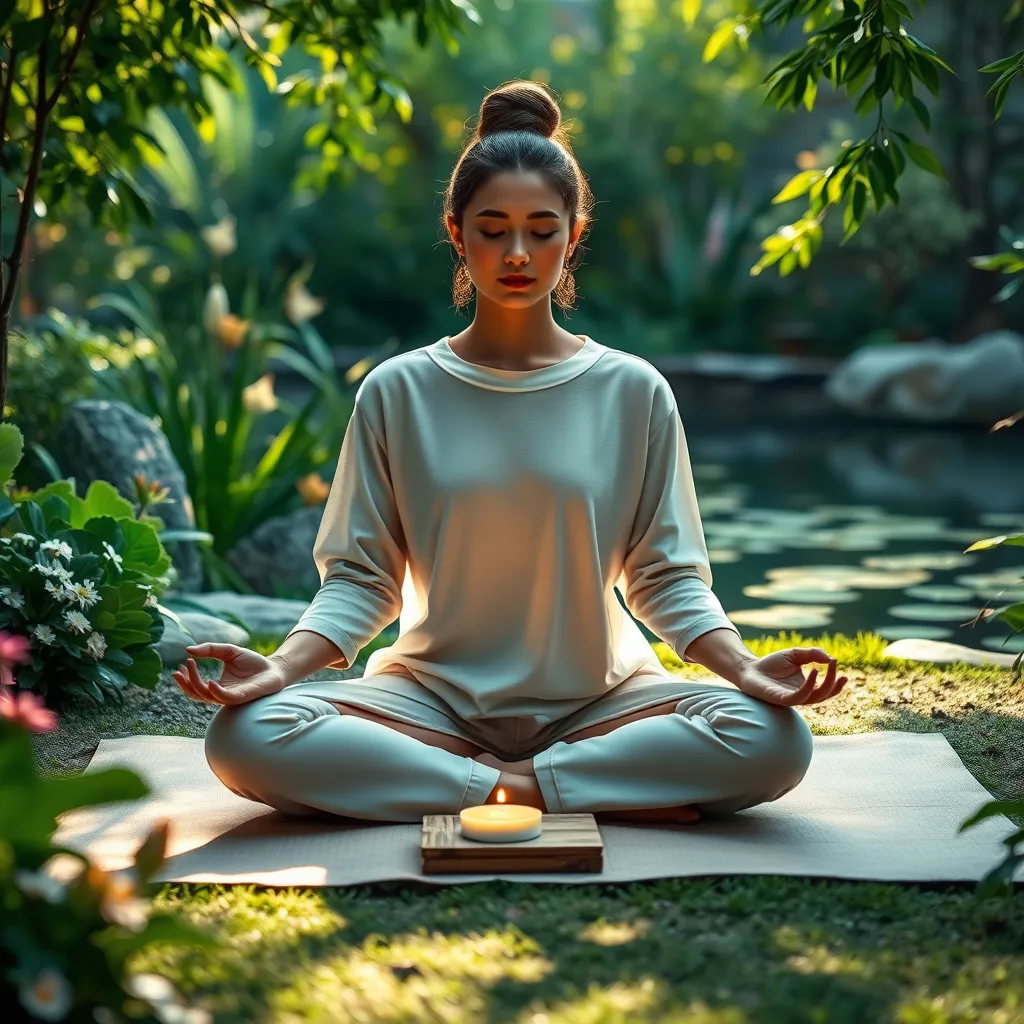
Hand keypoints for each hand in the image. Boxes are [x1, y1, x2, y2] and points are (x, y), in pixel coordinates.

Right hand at [171, 643, 286, 705]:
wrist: (275, 667)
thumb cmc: (252, 662)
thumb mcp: (228, 651)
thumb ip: (210, 649)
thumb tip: (188, 649)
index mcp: (217, 686)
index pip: (196, 688)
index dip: (186, 679)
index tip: (181, 665)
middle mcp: (222, 694)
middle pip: (198, 694)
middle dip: (187, 682)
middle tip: (183, 667)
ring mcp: (232, 697)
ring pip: (208, 697)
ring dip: (197, 685)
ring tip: (191, 667)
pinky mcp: (243, 697)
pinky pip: (226, 698)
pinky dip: (217, 692)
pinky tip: (209, 682)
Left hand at [736, 647, 847, 706]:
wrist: (749, 668)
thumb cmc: (771, 664)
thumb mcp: (795, 654)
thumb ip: (812, 654)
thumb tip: (830, 657)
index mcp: (806, 687)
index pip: (826, 689)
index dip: (836, 681)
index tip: (839, 664)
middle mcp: (801, 695)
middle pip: (824, 695)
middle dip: (833, 682)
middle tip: (835, 664)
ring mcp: (792, 698)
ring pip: (814, 698)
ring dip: (824, 684)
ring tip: (827, 666)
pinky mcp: (781, 699)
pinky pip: (799, 697)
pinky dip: (809, 686)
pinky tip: (814, 671)